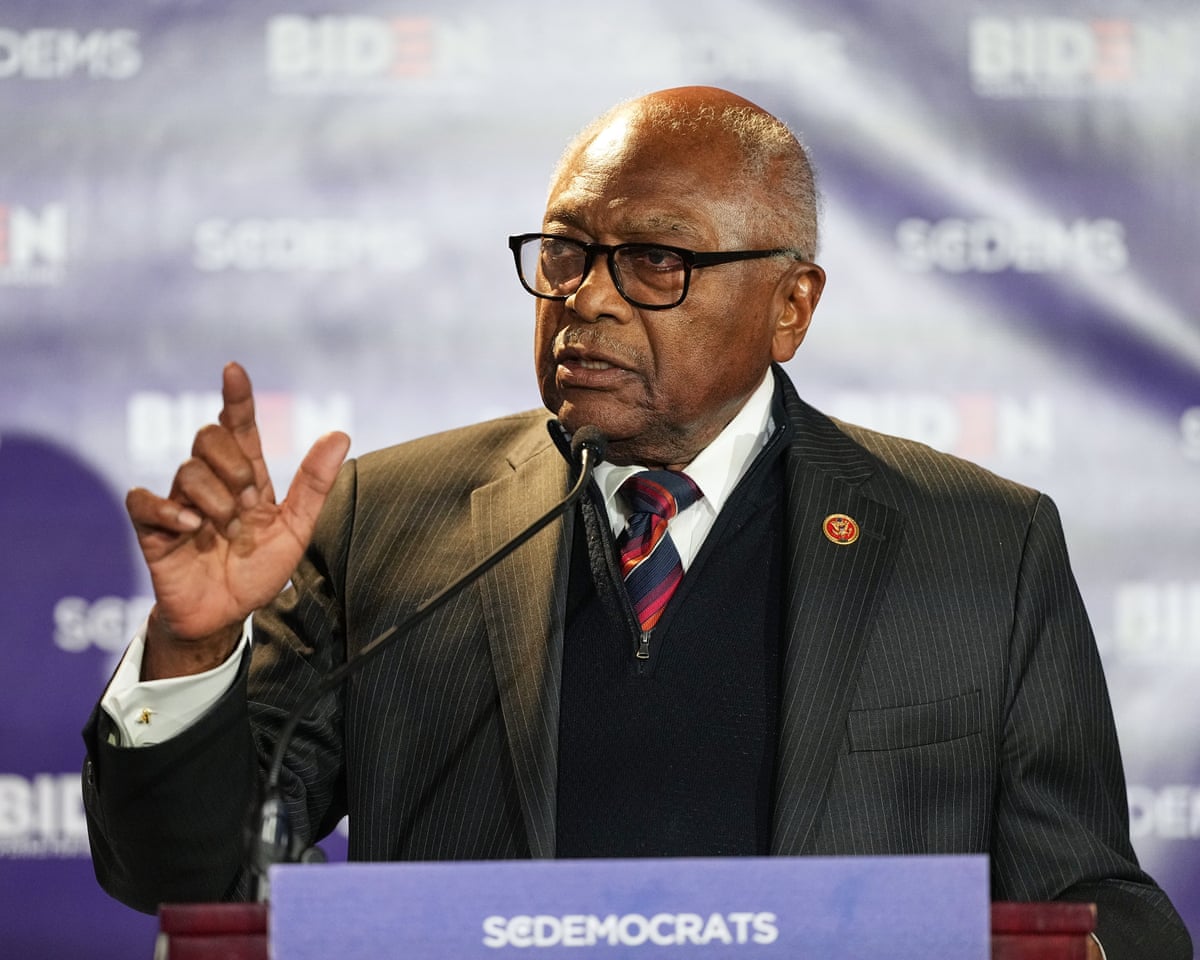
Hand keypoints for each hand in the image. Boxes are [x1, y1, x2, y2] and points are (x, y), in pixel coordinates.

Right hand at [126, 362, 350, 678]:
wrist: (226, 615)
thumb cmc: (258, 570)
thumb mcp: (297, 528)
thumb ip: (315, 483)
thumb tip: (340, 433)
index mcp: (246, 477)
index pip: (237, 425)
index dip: (236, 397)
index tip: (234, 369)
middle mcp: (211, 483)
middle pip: (209, 437)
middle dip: (234, 466)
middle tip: (249, 504)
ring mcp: (180, 503)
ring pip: (187, 469)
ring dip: (215, 500)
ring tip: (226, 530)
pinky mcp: (154, 529)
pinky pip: (144, 500)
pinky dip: (169, 510)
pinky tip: (192, 529)